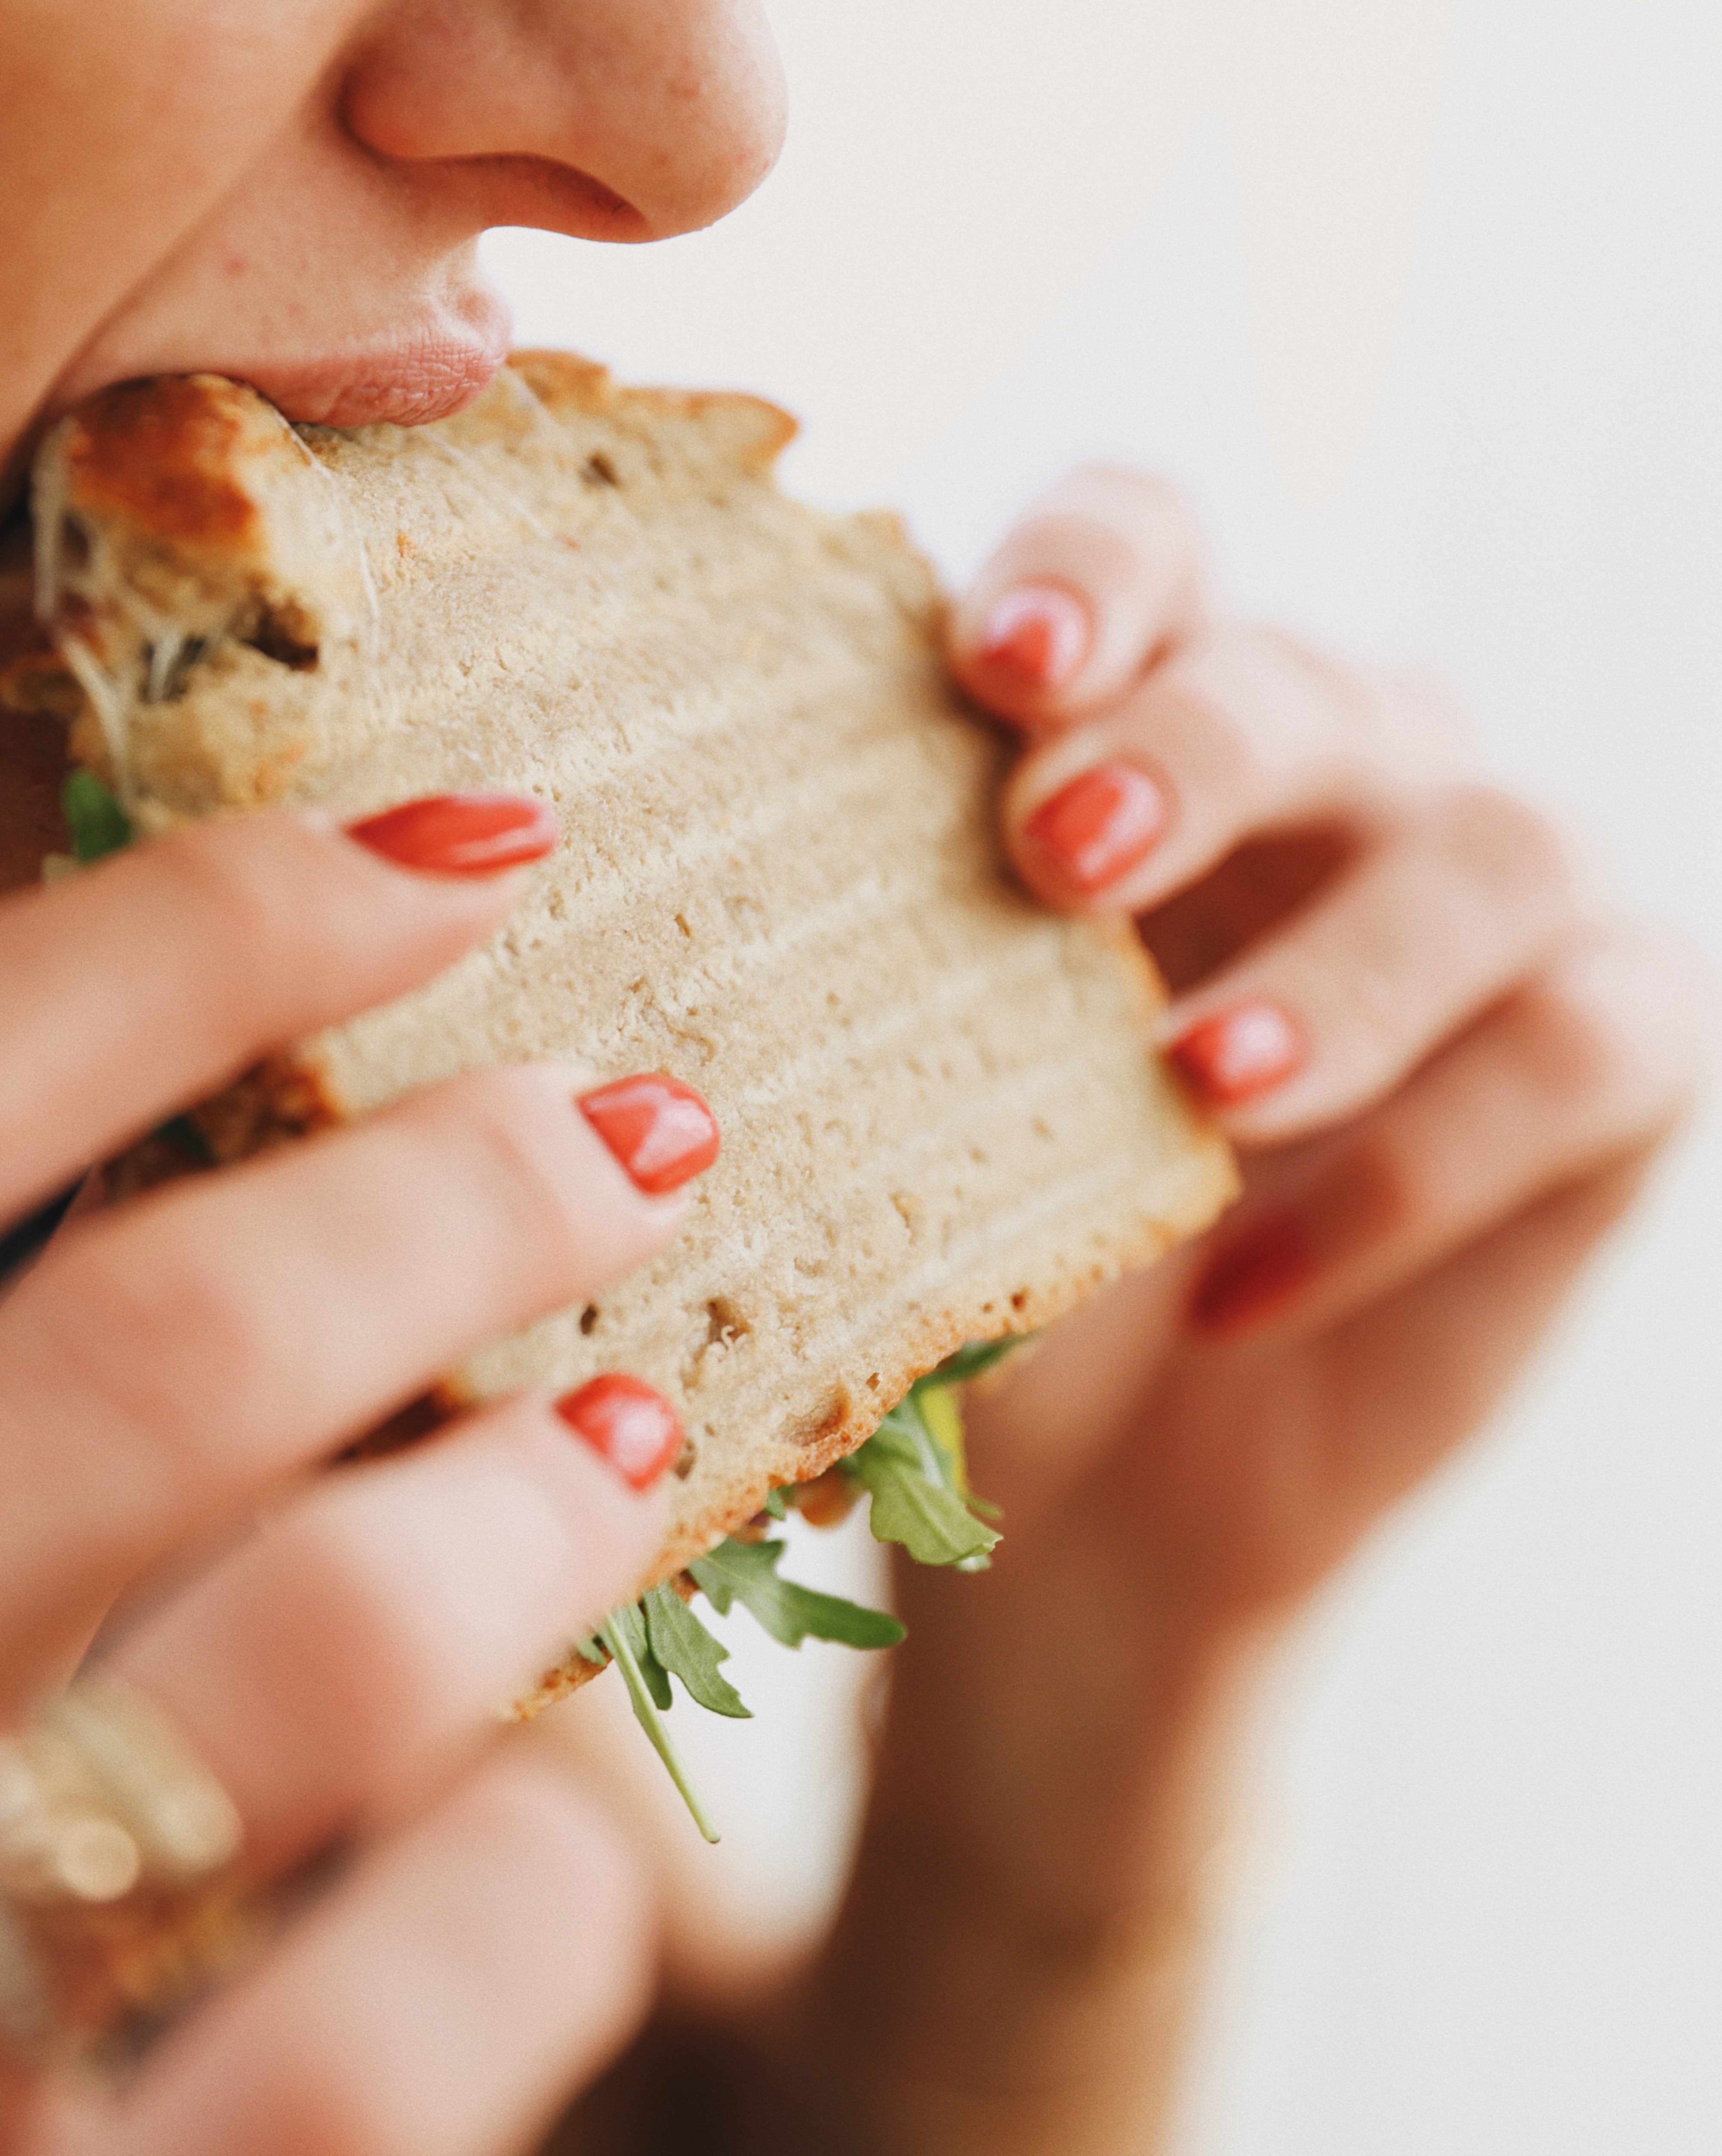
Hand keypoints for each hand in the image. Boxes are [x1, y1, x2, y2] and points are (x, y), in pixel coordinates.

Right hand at [0, 799, 708, 2154]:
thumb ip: (88, 1329)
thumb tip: (338, 987)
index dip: (217, 928)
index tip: (474, 851)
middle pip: (170, 1349)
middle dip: (453, 1202)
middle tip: (646, 1132)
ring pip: (333, 1647)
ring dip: (534, 1508)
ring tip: (631, 1427)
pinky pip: (423, 1990)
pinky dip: (543, 1875)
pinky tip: (564, 1822)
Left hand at [770, 473, 1703, 2155]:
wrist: (1097, 1505)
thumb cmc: (974, 1266)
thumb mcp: (902, 1112)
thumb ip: (864, 973)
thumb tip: (663, 886)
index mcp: (1147, 731)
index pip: (1150, 549)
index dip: (1090, 575)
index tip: (993, 665)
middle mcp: (1341, 779)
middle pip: (1310, 684)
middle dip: (1197, 751)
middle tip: (1065, 862)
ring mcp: (1494, 908)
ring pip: (1496, 847)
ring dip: (1346, 966)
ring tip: (1201, 1085)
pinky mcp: (1614, 1055)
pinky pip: (1591, 1050)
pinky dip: (1430, 1163)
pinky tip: (1249, 1291)